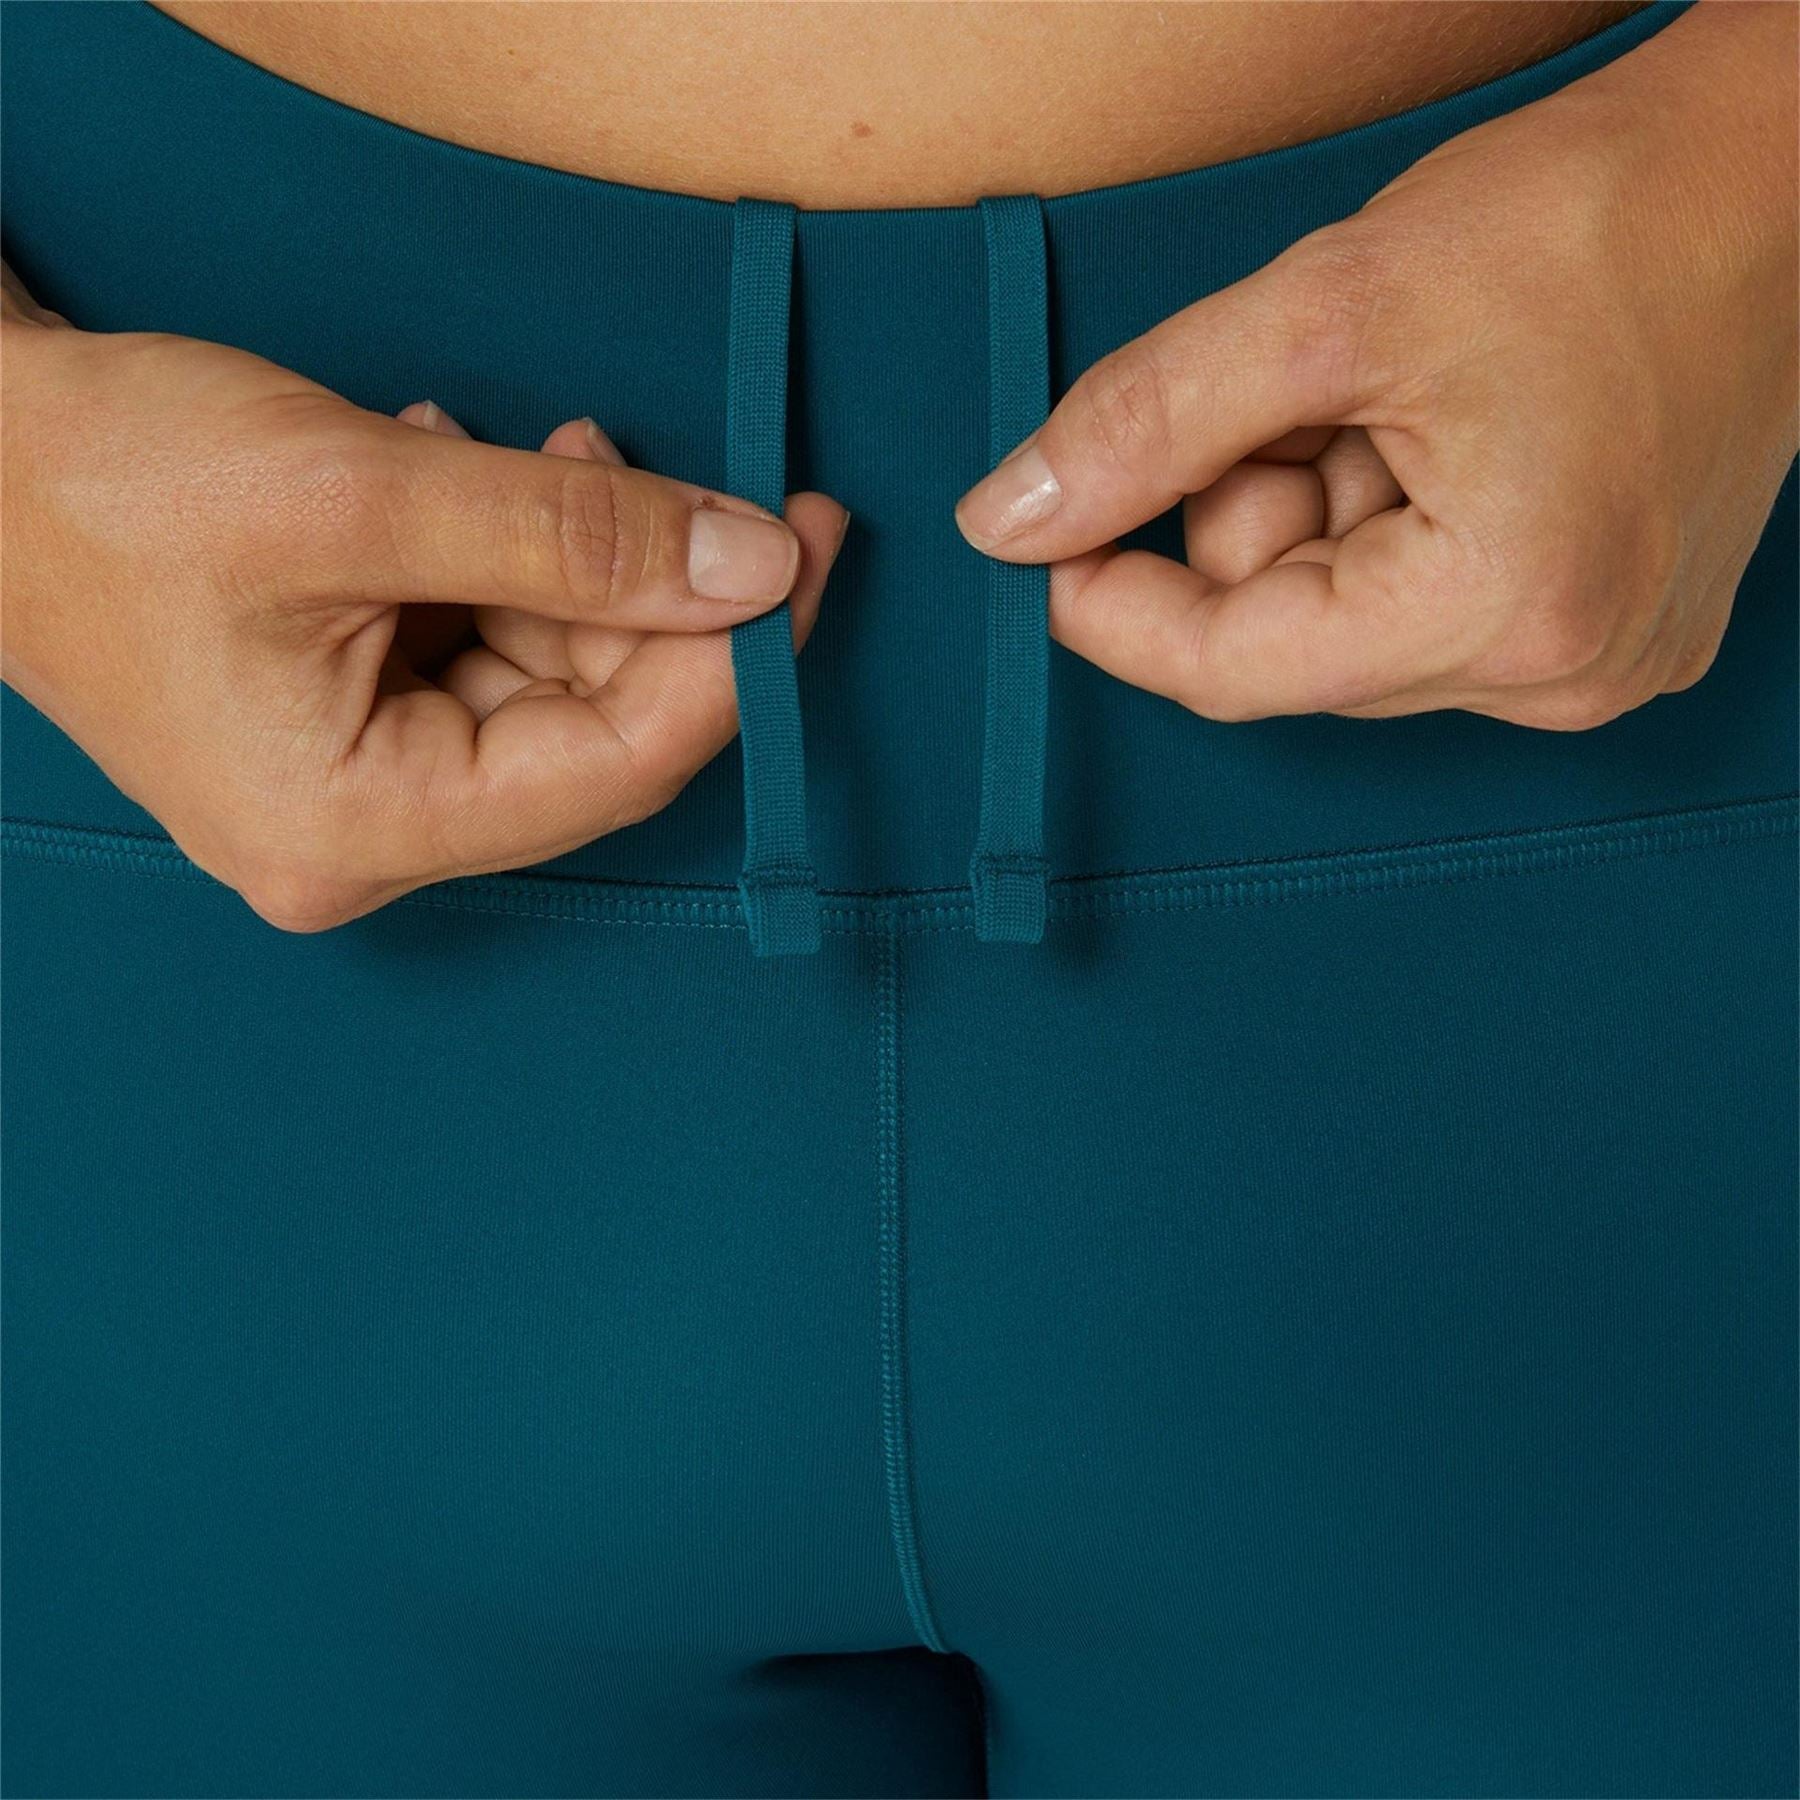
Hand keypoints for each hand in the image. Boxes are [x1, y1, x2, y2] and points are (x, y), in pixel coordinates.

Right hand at [0, 314, 845, 928]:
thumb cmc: (107, 483)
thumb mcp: (356, 491)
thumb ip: (571, 533)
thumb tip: (752, 564)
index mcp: (358, 827)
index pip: (615, 768)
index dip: (734, 662)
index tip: (806, 552)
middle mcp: (367, 838)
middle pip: (592, 732)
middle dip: (656, 601)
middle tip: (714, 487)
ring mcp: (362, 789)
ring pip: (548, 685)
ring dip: (581, 567)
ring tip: (550, 452)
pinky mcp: (358, 728)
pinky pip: (488, 659)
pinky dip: (516, 570)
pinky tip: (479, 480)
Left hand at [955, 2, 1797, 729]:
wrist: (1780, 175)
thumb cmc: (1595, 216)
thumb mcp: (1326, 307)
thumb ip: (1149, 423)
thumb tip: (1012, 521)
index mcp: (1507, 613)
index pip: (1231, 670)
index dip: (1113, 606)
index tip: (1050, 538)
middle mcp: (1563, 676)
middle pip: (1287, 647)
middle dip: (1256, 519)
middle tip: (1316, 397)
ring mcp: (1597, 664)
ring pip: (1345, 631)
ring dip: (1324, 516)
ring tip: (1406, 402)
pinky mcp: (1609, 633)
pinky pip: (1420, 615)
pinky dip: (1388, 531)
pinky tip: (1446, 440)